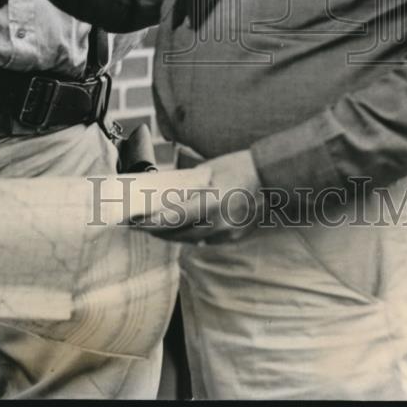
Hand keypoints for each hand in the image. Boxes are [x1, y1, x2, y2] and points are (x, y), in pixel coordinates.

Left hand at [129, 149, 262, 244]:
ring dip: (170, 235)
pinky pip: (204, 239)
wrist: (270, 176)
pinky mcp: (232, 237)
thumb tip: (162, 195)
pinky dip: (189, 234)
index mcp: (213, 202)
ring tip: (151, 228)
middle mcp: (220, 222)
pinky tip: (177, 228)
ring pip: (190, 239)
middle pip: (179, 233)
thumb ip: (188, 186)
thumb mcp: (209, 170)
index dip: (153, 223)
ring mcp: (227, 233)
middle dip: (156, 231)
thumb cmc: (237, 166)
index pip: (175, 217)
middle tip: (137, 226)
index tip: (136, 222)